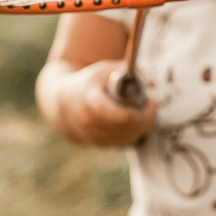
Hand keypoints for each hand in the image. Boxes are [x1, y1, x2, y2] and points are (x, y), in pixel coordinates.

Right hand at [38, 59, 156, 146]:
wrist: (64, 104)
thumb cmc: (88, 84)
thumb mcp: (104, 70)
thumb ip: (127, 72)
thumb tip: (151, 81)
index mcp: (92, 102)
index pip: (121, 116)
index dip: (142, 113)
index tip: (152, 102)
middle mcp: (91, 123)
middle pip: (129, 128)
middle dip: (146, 118)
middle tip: (151, 106)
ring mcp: (94, 136)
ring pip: (128, 137)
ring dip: (141, 126)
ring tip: (143, 111)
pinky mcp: (99, 145)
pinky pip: (123, 142)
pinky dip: (133, 132)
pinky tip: (135, 120)